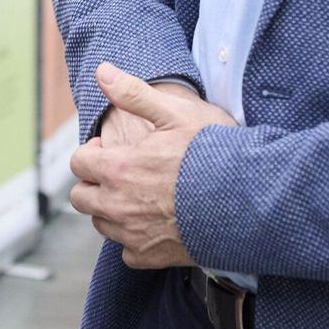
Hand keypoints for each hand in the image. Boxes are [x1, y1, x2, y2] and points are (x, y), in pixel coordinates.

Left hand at [70, 64, 236, 268]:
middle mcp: (117, 206)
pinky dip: (134, 240)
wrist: (249, 200)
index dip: (92, 153)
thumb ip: (132, 93)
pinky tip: (154, 224)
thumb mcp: (175, 113)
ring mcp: (133, 234)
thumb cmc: (214, 154)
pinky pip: (127, 252)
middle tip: (122, 173)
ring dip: (110, 210)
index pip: (78, 163)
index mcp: (117, 169)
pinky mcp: (152, 257)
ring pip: (101, 224)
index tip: (111, 150)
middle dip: (94, 183)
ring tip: (139, 195)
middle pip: (81, 198)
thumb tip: (101, 71)